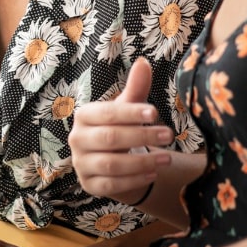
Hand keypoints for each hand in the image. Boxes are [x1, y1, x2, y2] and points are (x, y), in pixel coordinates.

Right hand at [68, 57, 171, 205]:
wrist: (111, 162)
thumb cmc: (120, 128)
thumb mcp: (128, 108)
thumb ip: (135, 88)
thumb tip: (144, 62)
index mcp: (84, 116)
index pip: (107, 113)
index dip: (130, 113)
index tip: (155, 113)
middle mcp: (77, 139)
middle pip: (110, 138)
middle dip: (142, 136)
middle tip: (169, 134)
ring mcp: (81, 164)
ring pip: (112, 164)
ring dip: (143, 161)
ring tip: (168, 157)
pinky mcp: (89, 185)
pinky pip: (112, 185)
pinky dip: (135, 179)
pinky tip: (154, 173)